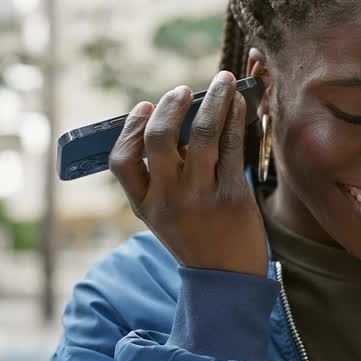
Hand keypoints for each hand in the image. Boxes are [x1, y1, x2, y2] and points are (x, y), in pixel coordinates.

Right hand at [109, 72, 268, 276]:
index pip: (121, 161)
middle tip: (182, 91)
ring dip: (213, 99)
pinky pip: (231, 145)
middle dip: (171, 105)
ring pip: (203, 133)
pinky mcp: (232, 195)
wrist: (229, 279)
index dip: (130, 129)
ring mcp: (200, 197)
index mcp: (144, 205)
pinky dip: (234, 117)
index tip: (145, 108)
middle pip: (159, 138)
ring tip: (221, 81)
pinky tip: (238, 104)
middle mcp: (168, 200)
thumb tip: (178, 121)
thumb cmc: (197, 237)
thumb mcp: (165, 215)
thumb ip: (163, 176)